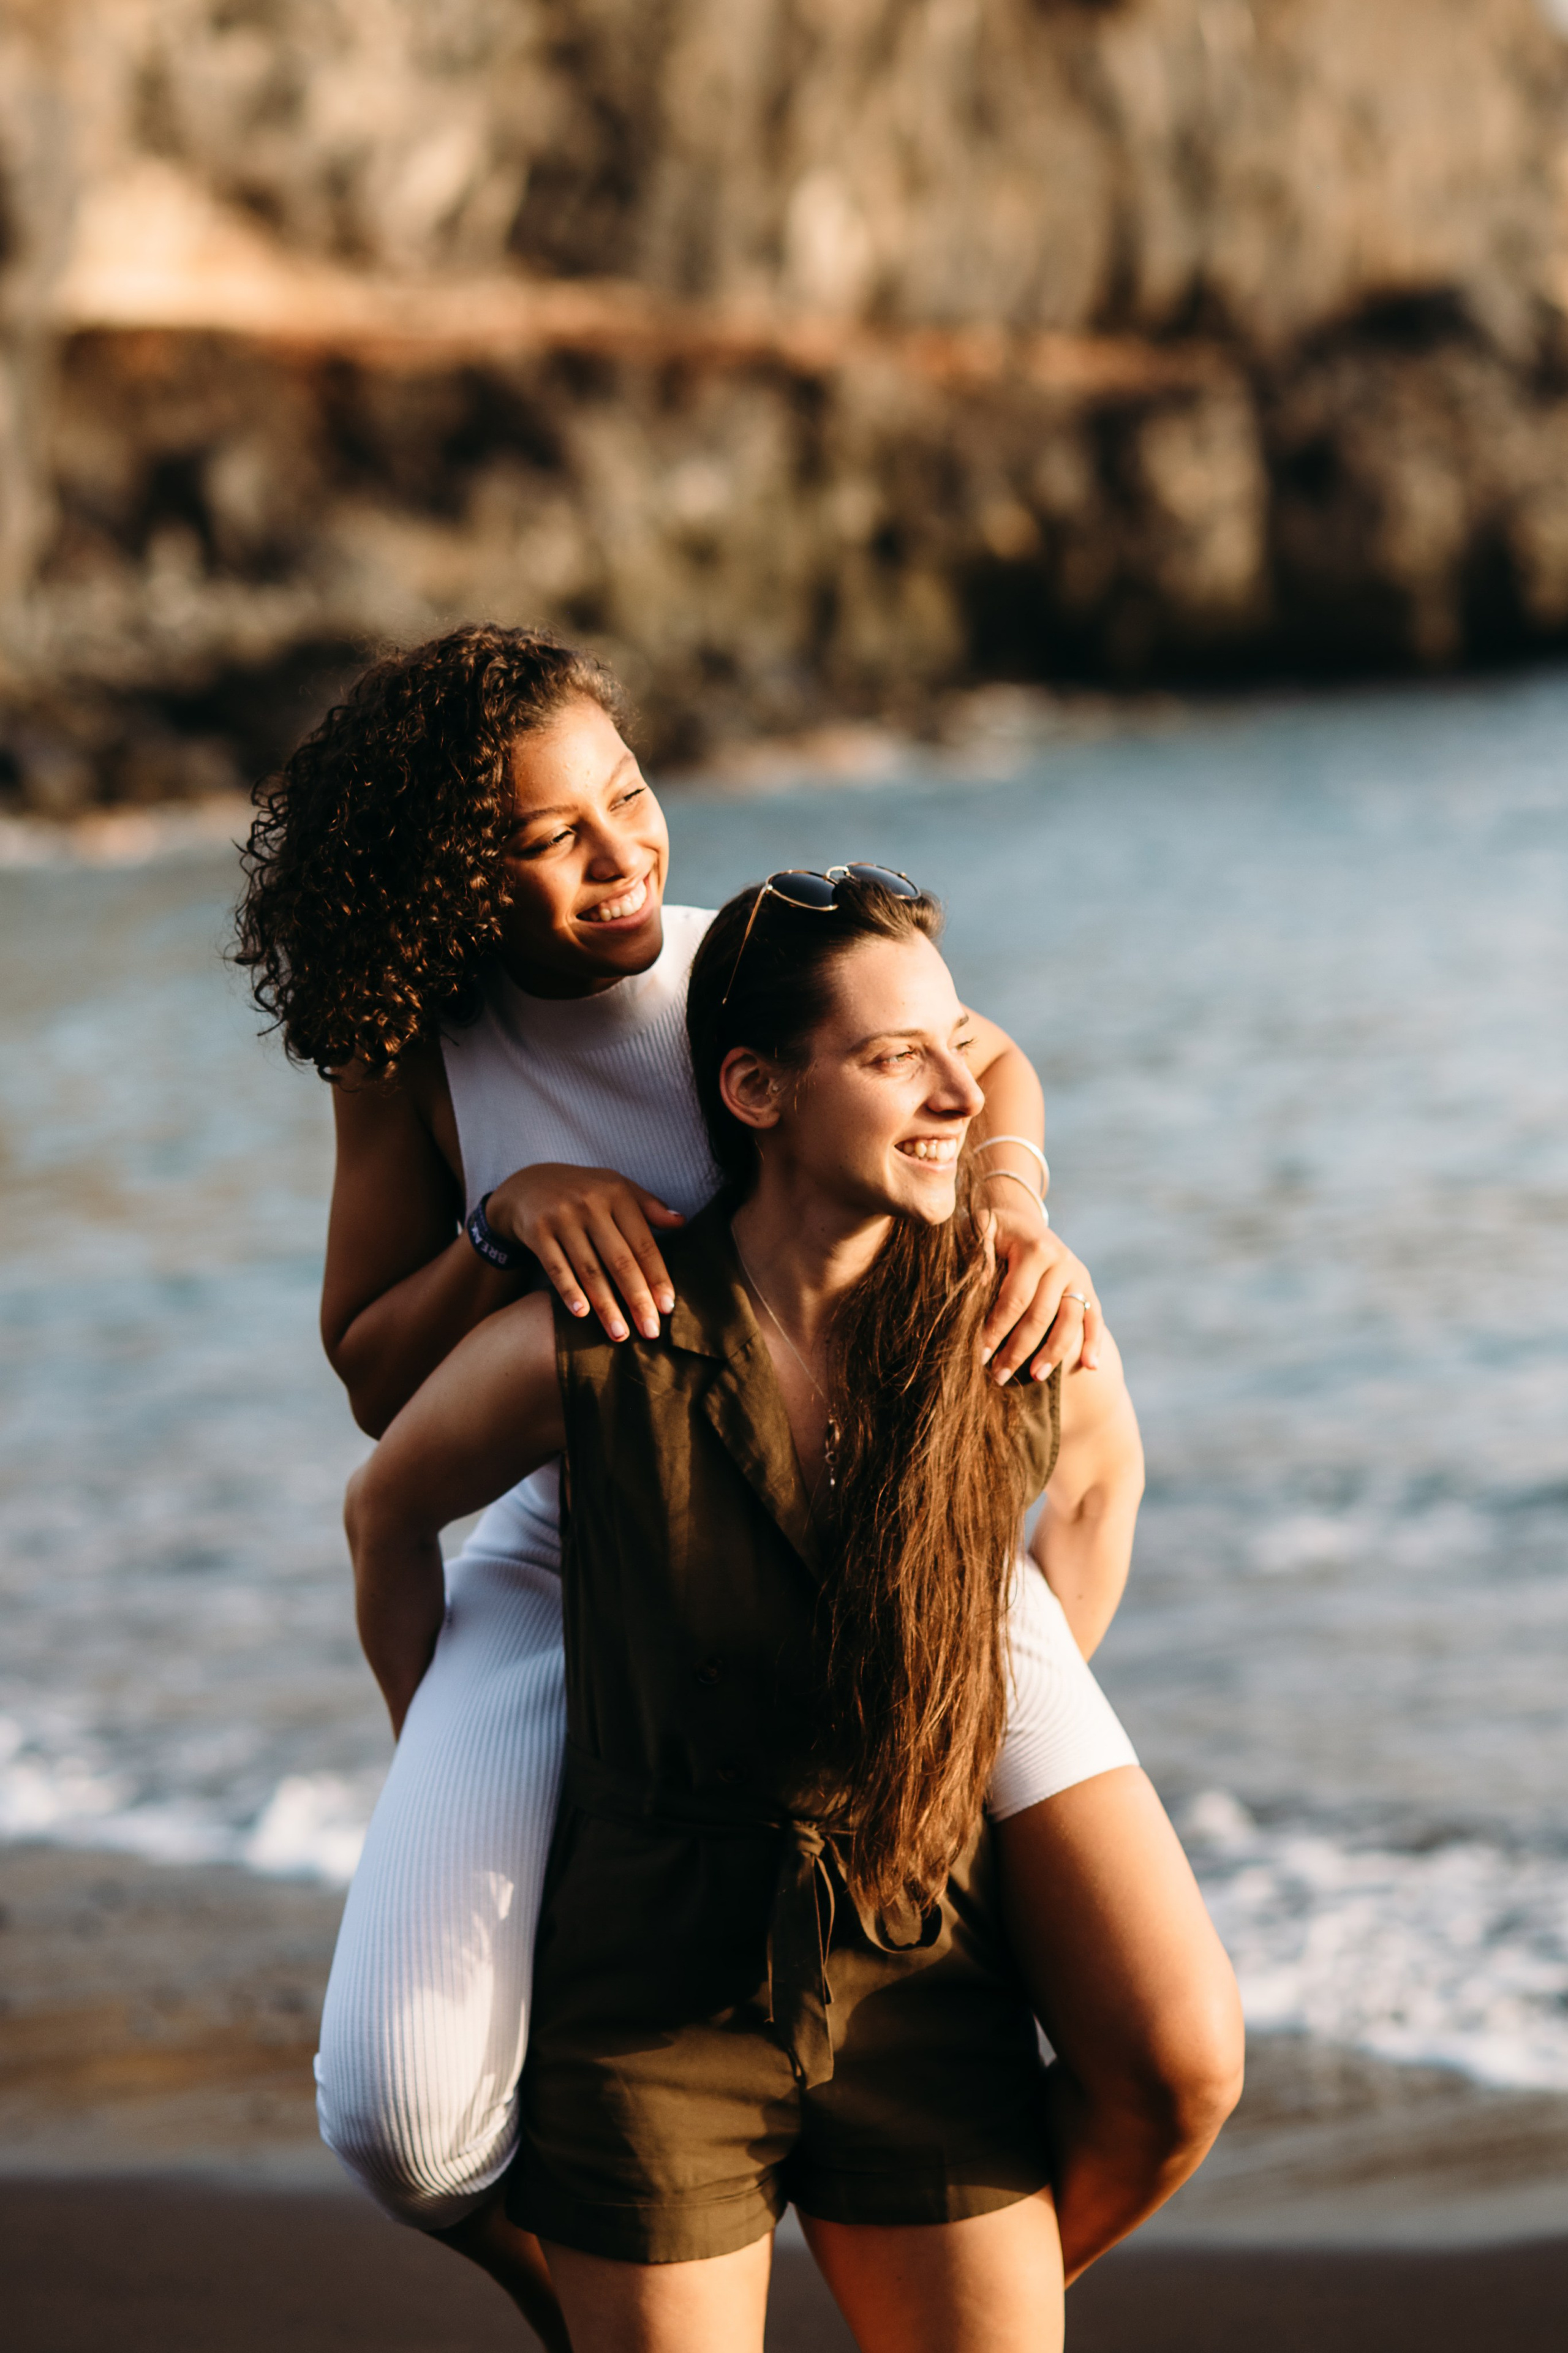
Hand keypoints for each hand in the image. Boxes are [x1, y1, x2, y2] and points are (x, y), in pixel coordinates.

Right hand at [487, 1163, 683, 1340]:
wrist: (527, 1184)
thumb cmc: (584, 1192)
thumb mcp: (616, 1188)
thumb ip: (649, 1206)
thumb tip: (681, 1222)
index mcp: (617, 1194)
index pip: (643, 1244)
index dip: (657, 1277)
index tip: (668, 1308)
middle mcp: (591, 1204)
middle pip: (620, 1261)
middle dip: (637, 1300)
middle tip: (650, 1332)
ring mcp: (562, 1217)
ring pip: (589, 1270)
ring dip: (606, 1306)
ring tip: (620, 1334)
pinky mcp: (537, 1231)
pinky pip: (556, 1267)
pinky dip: (569, 1292)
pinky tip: (582, 1314)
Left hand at [978, 1190, 1102, 1385]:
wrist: (1019, 1216)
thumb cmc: (993, 1230)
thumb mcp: (981, 1230)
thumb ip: (979, 1256)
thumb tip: (979, 1290)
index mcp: (1035, 1248)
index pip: (1015, 1299)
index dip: (997, 1330)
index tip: (980, 1356)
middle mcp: (1061, 1262)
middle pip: (1041, 1315)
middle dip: (1019, 1349)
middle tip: (999, 1376)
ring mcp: (1078, 1275)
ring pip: (1070, 1321)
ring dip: (1052, 1353)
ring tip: (1035, 1378)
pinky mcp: (1088, 1287)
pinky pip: (1095, 1318)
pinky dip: (1094, 1343)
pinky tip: (1090, 1367)